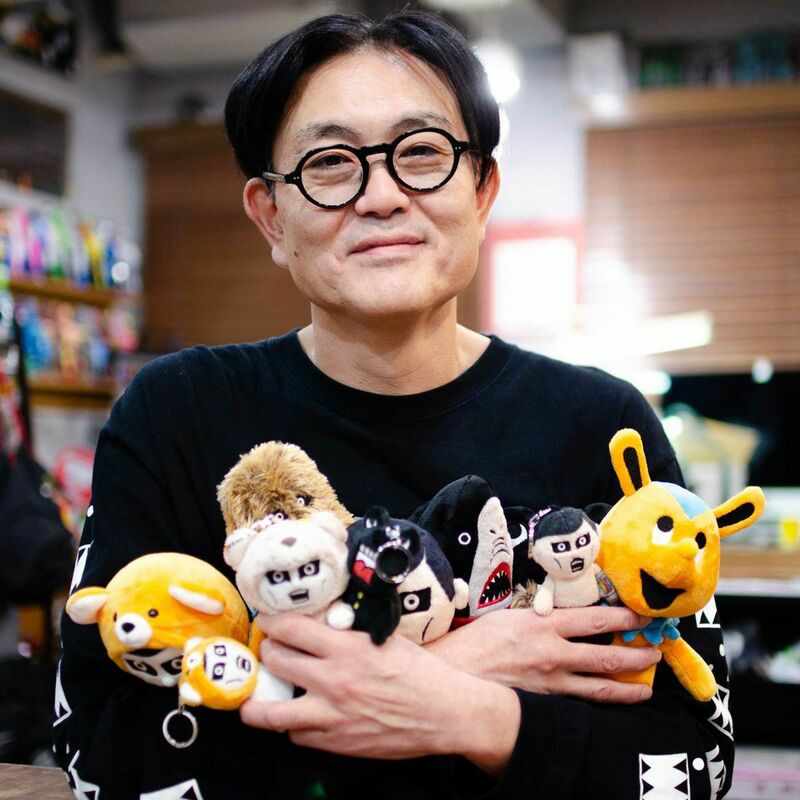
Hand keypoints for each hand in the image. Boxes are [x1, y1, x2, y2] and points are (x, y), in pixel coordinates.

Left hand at [240, 613, 519, 774]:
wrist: (443, 712)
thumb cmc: (419, 672)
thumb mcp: (383, 638)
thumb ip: (349, 633)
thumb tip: (322, 624)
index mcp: (345, 647)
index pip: (289, 627)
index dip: (271, 621)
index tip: (267, 620)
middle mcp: (332, 680)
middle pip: (275, 661)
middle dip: (266, 651)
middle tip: (268, 649)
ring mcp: (330, 715)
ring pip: (270, 712)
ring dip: (259, 701)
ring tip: (256, 696)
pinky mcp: (335, 742)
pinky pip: (297, 735)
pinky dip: (294, 725)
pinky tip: (299, 716)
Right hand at [427, 606, 660, 703]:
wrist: (455, 673)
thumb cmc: (476, 641)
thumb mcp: (509, 616)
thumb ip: (538, 617)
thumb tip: (558, 615)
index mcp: (544, 624)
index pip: (594, 619)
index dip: (622, 617)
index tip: (640, 615)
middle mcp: (553, 653)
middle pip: (605, 655)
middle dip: (635, 654)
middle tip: (654, 653)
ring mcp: (551, 682)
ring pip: (599, 687)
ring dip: (627, 687)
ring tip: (645, 688)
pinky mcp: (544, 702)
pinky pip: (579, 704)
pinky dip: (598, 705)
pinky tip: (610, 707)